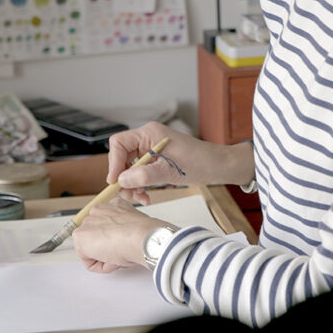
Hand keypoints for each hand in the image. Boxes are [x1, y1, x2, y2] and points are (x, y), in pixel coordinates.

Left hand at [72, 197, 171, 273]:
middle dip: (109, 250)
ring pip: (93, 250)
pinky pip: (88, 261)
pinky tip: (113, 260)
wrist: (141, 237)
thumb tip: (124, 243)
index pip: (109, 228)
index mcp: (113, 206)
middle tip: (123, 252)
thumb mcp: (135, 227)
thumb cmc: (144, 234)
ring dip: (105, 257)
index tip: (127, 245)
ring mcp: (87, 223)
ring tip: (120, 255)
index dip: (119, 242)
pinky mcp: (79, 237)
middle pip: (99, 238)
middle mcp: (98, 211)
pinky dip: (101, 266)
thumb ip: (125, 230)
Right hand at [106, 121, 253, 203]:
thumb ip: (145, 175)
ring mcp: (151, 149)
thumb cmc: (200, 162)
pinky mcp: (156, 159)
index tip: (115, 181)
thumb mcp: (170, 172)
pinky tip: (146, 196)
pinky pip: (140, 172)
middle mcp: (148, 138)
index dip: (114, 163)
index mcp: (150, 133)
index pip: (119, 143)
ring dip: (132, 184)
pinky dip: (140, 185)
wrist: (218, 166)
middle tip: (128, 195)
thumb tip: (122, 180)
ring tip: (140, 198)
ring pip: (130, 167)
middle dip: (124, 178)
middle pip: (122, 157)